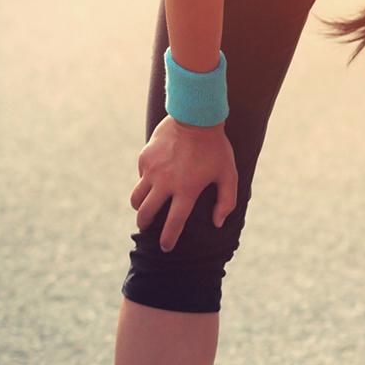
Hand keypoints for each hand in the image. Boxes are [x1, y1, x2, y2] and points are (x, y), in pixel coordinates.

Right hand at [129, 114, 238, 252]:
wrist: (195, 117)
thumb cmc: (215, 147)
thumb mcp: (228, 174)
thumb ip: (226, 201)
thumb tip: (218, 223)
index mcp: (186, 190)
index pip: (174, 223)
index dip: (168, 238)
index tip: (165, 247)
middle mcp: (165, 183)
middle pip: (146, 214)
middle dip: (145, 225)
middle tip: (147, 227)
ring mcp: (152, 171)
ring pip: (136, 198)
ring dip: (139, 207)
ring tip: (144, 208)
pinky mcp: (145, 158)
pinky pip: (141, 177)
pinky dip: (145, 182)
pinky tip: (153, 180)